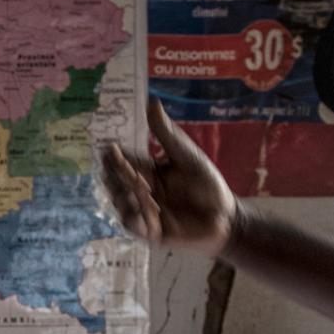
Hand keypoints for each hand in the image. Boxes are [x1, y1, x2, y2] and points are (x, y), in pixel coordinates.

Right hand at [101, 97, 238, 257]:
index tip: (109, 147)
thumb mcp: (187, 156)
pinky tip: (144, 211)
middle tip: (124, 169)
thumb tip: (151, 102)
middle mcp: (140, 189)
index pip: (123, 159)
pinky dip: (134, 217)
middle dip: (116, 175)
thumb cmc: (207, 184)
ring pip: (119, 201)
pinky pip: (131, 224)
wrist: (225, 217)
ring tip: (138, 189)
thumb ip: (166, 134)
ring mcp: (142, 211)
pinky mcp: (148, 231)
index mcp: (147, 169)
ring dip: (125, 194)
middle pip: (114, 180)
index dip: (114, 154)